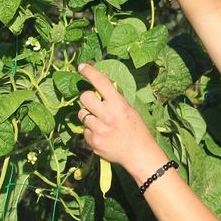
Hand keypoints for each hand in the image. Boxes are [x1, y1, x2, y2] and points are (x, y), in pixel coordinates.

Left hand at [77, 62, 167, 180]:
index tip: (82, 67)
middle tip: (94, 104)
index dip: (89, 72)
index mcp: (118, 104)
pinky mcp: (93, 141)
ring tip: (101, 123)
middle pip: (84, 97)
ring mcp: (99, 129)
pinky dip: (91, 132)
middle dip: (87, 98)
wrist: (138, 154)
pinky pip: (84, 131)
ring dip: (89, 116)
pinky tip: (103, 135)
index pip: (101, 82)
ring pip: (82, 115)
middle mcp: (107, 115)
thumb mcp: (130, 110)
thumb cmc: (136, 130)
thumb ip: (115, 99)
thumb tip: (101, 87)